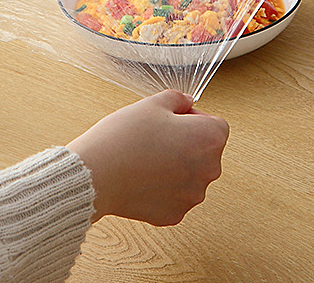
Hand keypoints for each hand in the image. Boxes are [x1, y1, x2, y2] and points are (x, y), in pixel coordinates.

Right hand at [67, 89, 228, 225]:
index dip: (194, 118)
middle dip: (187, 143)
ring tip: (147, 157)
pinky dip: (163, 188)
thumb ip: (178, 98)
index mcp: (210, 138)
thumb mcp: (153, 103)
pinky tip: (143, 177)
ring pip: (190, 175)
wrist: (97, 174)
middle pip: (206, 152)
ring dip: (177, 166)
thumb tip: (187, 102)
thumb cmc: (125, 137)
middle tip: (157, 137)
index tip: (174, 120)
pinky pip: (175, 195)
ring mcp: (192, 196)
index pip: (216, 124)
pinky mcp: (175, 215)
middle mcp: (209, 170)